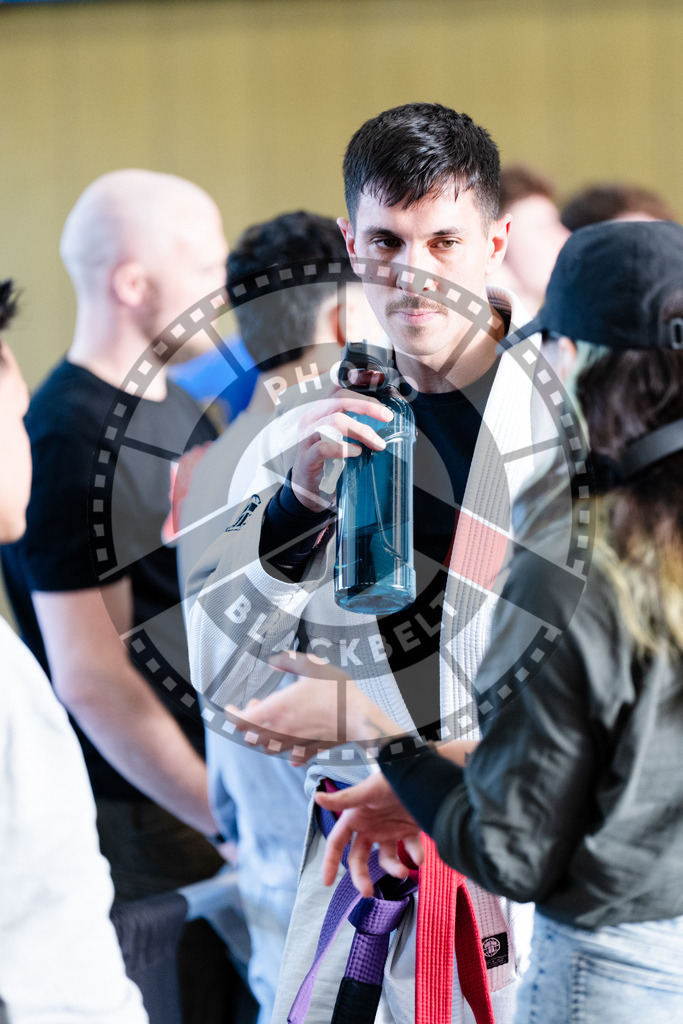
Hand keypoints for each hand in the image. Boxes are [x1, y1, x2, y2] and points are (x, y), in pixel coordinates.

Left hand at [224, 651, 400, 763]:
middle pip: (250, 737)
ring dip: (264, 736)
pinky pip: (290, 757)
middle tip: (257, 707)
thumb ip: (289, 660)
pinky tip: (291, 738)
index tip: (232, 708)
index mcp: (276, 710)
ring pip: (267, 748)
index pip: (241, 722)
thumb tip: (274, 660)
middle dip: (248, 724)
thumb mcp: (312, 666)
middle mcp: (280, 731)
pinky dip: (285, 749)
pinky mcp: (308, 752)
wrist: (358, 717)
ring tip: (273, 720)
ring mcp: (294, 744)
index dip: (232, 715)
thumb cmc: (336, 691)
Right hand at [291, 389, 392, 510]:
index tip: (379, 382)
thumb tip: (385, 417)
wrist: (307, 490)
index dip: (359, 383)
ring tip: (378, 443)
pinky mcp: (307, 457)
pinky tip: (357, 452)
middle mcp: (311, 419)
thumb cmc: (327, 461)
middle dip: (367, 406)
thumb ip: (354, 424)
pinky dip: (344, 448)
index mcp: (320, 411)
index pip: (339, 388)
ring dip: (361, 430)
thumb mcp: (339, 437)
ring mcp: (306, 437)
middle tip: (387, 417)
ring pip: (335, 421)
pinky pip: (324, 447)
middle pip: (340, 400)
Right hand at [315, 773, 423, 896]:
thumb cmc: (392, 778)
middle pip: (359, 857)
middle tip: (368, 892)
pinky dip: (414, 856)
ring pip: (385, 859)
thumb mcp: (369, 790)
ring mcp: (390, 830)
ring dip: (392, 868)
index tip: (327, 883)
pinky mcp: (409, 831)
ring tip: (402, 872)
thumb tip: (317, 798)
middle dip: (362, 876)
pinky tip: (419, 858)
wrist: (424, 774)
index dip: (330, 861)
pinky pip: (410, 850)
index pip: (337, 842)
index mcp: (355, 816)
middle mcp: (371, 826)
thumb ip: (345, 798)